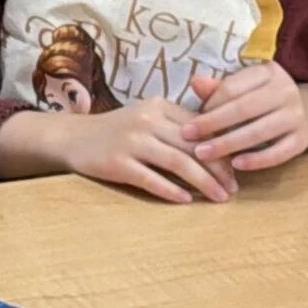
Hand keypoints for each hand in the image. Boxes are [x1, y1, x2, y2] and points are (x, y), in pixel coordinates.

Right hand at [59, 98, 236, 203]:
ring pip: (178, 162)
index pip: (201, 128)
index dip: (222, 150)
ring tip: (219, 197)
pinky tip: (186, 201)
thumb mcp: (147, 118)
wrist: (72, 138)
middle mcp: (147, 120)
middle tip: (234, 188)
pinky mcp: (117, 163)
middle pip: (193, 145)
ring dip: (203, 182)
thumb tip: (218, 145)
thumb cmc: (117, 131)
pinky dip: (171, 190)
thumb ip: (177, 125)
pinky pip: (151, 179)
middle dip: (219, 169)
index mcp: (159, 106)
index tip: (235, 170)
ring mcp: (131, 141)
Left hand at [184, 66, 307, 171]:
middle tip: (186, 137)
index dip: (209, 104)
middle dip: (212, 124)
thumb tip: (195, 82)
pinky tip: (235, 165)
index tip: (189, 120)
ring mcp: (296, 116)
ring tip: (202, 154)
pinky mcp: (301, 140)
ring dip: (227, 144)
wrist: (305, 113)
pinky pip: (278, 153)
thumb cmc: (260, 100)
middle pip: (243, 109)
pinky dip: (256, 160)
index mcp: (268, 72)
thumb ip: (218, 88)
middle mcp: (286, 91)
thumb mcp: (243, 88)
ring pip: (258, 132)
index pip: (233, 88)